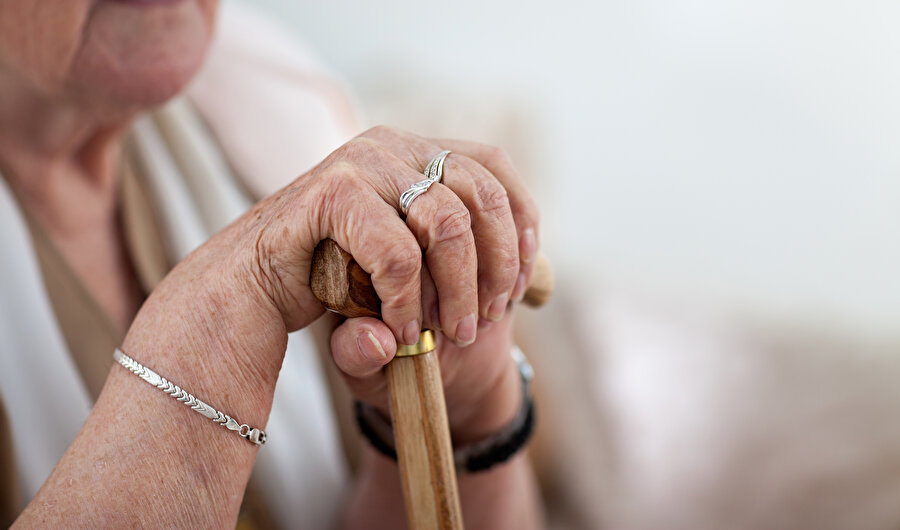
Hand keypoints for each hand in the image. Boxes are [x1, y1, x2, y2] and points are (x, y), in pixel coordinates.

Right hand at [122, 126, 539, 416]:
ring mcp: (362, 163)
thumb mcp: (412, 289)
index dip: (521, 225)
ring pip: (448, 223)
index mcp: (416, 152)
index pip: (495, 168)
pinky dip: (410, 302)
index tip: (522, 284)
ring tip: (452, 334)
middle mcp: (393, 146)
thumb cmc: (338, 288)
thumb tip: (524, 290)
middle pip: (482, 197)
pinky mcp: (332, 193)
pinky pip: (397, 252)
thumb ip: (453, 286)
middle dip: (497, 268)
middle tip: (483, 321)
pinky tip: (405, 332)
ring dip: (459, 289)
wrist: (252, 293)